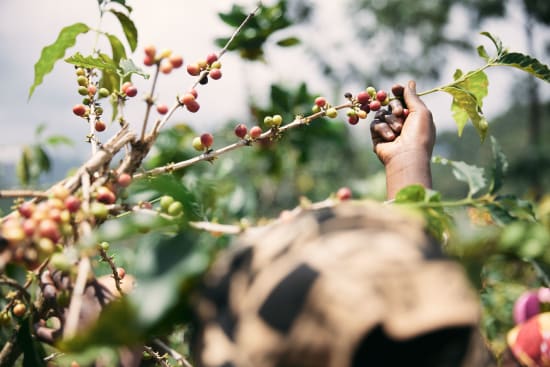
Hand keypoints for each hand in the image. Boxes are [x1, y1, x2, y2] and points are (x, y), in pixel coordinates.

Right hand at [370, 81, 435, 198]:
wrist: (407, 156)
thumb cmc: (419, 135)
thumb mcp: (421, 111)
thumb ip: (412, 96)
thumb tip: (410, 82)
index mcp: (414, 117)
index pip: (404, 100)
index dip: (399, 93)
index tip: (395, 88)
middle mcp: (401, 123)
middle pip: (391, 104)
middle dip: (395, 106)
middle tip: (399, 113)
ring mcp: (388, 129)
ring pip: (382, 114)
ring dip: (391, 121)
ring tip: (398, 131)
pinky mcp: (377, 136)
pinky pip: (375, 124)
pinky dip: (383, 129)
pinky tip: (391, 138)